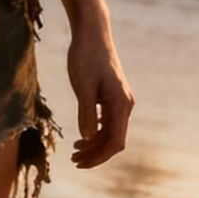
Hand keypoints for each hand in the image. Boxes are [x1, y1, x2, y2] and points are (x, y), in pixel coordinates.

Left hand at [67, 31, 133, 168]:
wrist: (91, 33)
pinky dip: (95, 131)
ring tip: (75, 151)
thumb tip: (87, 137)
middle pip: (113, 140)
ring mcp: (119, 101)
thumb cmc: (86, 57)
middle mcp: (124, 105)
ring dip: (94, 143)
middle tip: (74, 161)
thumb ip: (86, 112)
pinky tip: (82, 135)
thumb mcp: (83, 85)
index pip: (115, 141)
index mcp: (121, 104)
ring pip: (110, 131)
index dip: (99, 156)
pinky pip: (107, 121)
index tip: (81, 163)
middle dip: (95, 153)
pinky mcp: (112, 96)